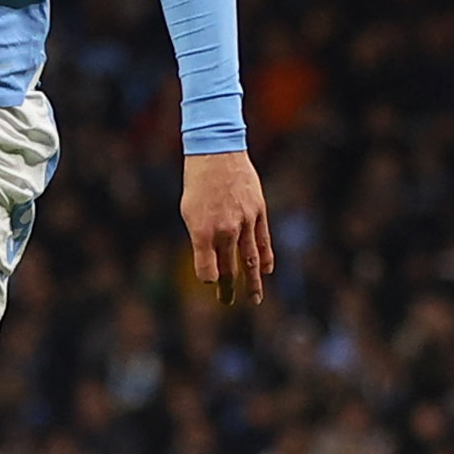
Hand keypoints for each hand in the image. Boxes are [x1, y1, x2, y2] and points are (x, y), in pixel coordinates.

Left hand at [182, 150, 273, 306]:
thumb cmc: (197, 182)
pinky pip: (263, 241)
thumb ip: (201, 238)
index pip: (207, 271)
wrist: (217, 151)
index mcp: (202, 232)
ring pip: (250, 260)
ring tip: (254, 299)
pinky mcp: (259, 212)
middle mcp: (225, 231)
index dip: (208, 279)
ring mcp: (245, 222)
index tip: (209, 281)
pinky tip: (265, 271)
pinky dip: (266, 258)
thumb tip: (210, 258)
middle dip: (228, 288)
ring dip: (252, 282)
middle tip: (228, 302)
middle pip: (228, 269)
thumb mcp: (188, 211)